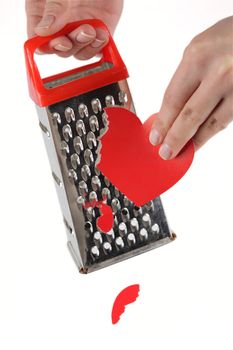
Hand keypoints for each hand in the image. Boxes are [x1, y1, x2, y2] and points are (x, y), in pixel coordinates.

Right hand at [25, 0, 122, 58]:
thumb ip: (54, 5)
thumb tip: (44, 31)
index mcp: (41, 12)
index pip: (38, 39)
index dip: (47, 46)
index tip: (60, 42)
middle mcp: (59, 24)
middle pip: (59, 49)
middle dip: (70, 45)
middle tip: (82, 31)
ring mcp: (79, 28)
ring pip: (78, 52)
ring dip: (85, 47)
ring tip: (92, 31)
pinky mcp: (98, 31)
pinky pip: (96, 48)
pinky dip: (99, 46)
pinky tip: (102, 35)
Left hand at [149, 16, 232, 158]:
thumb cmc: (229, 36)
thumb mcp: (200, 49)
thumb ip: (187, 79)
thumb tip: (172, 111)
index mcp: (198, 57)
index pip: (173, 99)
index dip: (163, 122)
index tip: (155, 136)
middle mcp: (219, 72)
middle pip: (190, 115)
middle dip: (175, 138)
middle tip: (165, 153)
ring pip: (212, 123)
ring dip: (195, 141)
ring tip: (183, 151)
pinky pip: (226, 120)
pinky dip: (211, 131)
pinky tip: (202, 138)